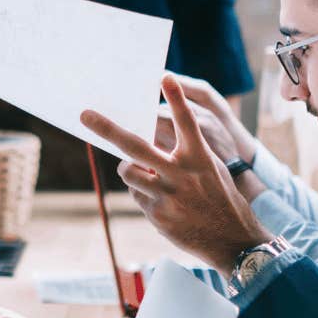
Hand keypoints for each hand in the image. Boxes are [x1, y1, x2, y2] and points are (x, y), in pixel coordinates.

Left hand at [84, 75, 269, 272]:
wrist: (231, 240)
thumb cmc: (220, 197)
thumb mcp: (211, 169)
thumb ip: (184, 152)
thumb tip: (149, 138)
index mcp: (200, 157)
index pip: (187, 123)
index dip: (176, 99)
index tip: (165, 77)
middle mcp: (182, 174)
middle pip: (136, 146)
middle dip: (108, 129)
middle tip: (85, 115)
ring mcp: (168, 195)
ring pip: (128, 171)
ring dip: (130, 169)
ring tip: (148, 175)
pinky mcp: (157, 214)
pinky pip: (136, 195)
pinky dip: (144, 194)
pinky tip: (164, 203)